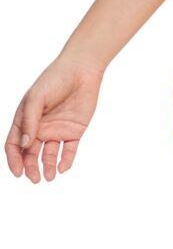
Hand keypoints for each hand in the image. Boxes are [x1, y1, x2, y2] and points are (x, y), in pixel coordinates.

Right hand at [5, 53, 104, 182]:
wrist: (82, 69)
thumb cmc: (55, 79)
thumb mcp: (36, 98)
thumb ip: (29, 121)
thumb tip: (24, 145)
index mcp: (25, 119)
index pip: (14, 144)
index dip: (14, 159)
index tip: (18, 172)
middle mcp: (40, 127)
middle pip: (30, 153)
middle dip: (30, 167)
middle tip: (34, 178)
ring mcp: (57, 130)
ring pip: (49, 155)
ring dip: (47, 167)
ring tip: (48, 177)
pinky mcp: (74, 130)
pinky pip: (69, 150)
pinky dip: (66, 160)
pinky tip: (63, 168)